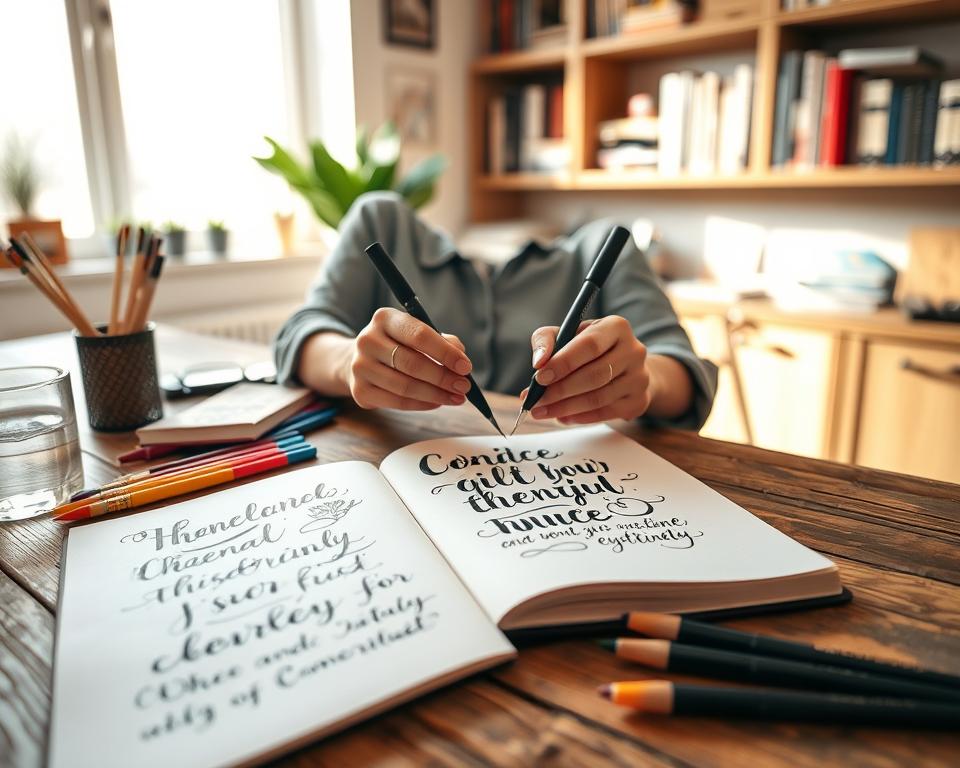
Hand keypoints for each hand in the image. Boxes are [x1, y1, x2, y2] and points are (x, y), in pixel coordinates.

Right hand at [344, 307, 472, 409]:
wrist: (362, 360)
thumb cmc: (399, 345)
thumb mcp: (417, 334)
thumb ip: (442, 342)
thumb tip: (461, 360)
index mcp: (384, 319)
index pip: (419, 335)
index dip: (445, 353)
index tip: (466, 367)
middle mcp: (367, 340)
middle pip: (412, 363)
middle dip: (443, 377)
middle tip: (464, 386)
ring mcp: (360, 366)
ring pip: (405, 386)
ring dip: (436, 394)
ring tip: (456, 397)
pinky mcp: (360, 391)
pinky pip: (397, 402)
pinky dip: (422, 404)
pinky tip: (437, 402)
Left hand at [523, 315, 652, 423]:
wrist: (625, 367)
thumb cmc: (587, 349)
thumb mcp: (566, 334)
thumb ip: (546, 340)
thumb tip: (539, 362)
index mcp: (616, 327)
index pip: (590, 345)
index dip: (563, 363)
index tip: (539, 377)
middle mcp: (634, 350)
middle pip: (595, 375)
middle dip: (560, 391)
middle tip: (535, 401)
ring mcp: (640, 378)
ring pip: (599, 398)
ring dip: (565, 408)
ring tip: (542, 411)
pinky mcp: (639, 401)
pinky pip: (606, 413)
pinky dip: (580, 417)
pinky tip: (562, 417)